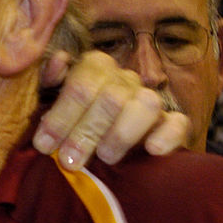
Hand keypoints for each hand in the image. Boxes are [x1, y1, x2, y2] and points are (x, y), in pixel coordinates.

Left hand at [33, 51, 191, 169]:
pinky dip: (167, 136)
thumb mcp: (52, 98)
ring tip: (104, 157)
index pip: (81, 86)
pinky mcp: (173, 122)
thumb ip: (50, 81)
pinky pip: (178, 123)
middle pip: (110, 99)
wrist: (103, 135)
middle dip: (86, 132)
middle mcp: (125, 78)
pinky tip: (151, 150)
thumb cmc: (72, 116)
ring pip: (146, 105)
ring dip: (122, 134)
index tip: (44, 146)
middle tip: (69, 161)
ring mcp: (151, 98)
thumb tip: (60, 61)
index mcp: (95, 66)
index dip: (60, 117)